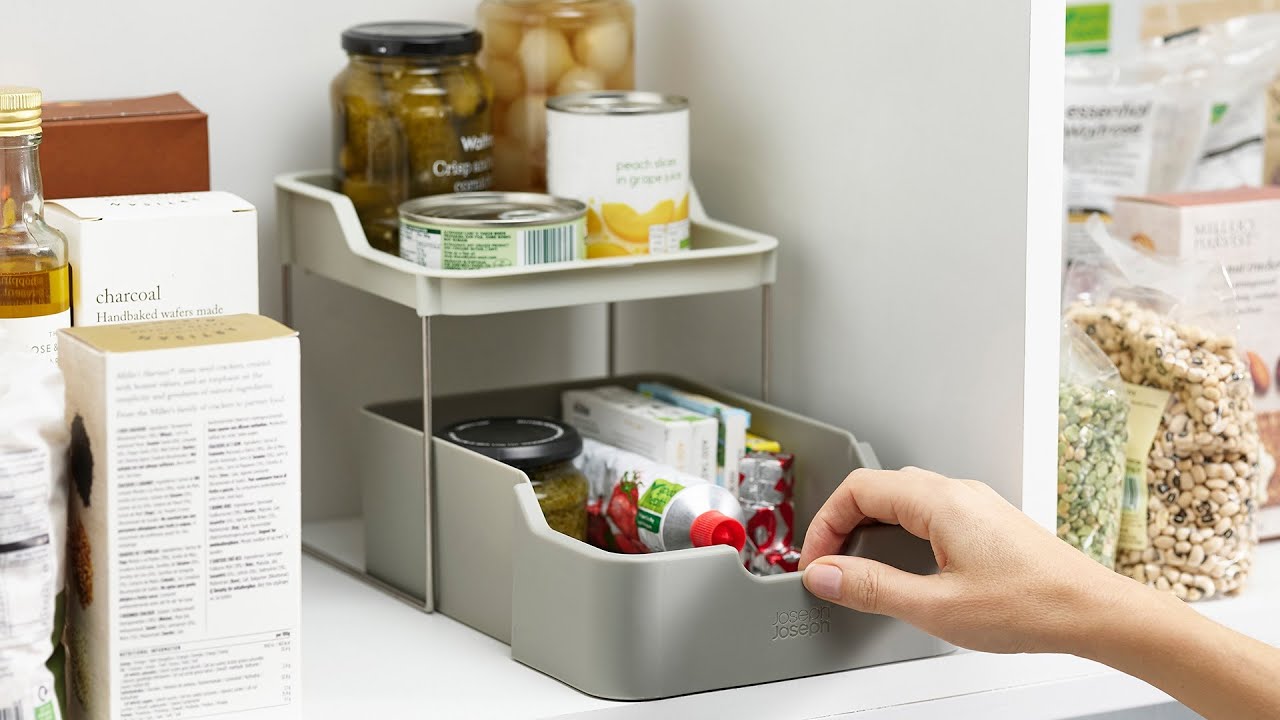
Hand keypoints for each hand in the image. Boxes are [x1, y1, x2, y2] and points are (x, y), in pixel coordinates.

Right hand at [799, 467, 1138, 654]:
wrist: (1095, 612)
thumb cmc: (1032, 605)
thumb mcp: (935, 607)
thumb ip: (871, 589)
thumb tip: (825, 576)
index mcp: (939, 501)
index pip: (858, 490)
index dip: (824, 524)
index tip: (814, 561)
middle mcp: (957, 492)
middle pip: (878, 490)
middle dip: (843, 525)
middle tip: (830, 566)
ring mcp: (976, 505)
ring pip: (905, 500)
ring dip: (873, 529)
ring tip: (861, 570)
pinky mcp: (988, 523)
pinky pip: (930, 513)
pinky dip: (901, 534)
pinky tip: (906, 569)